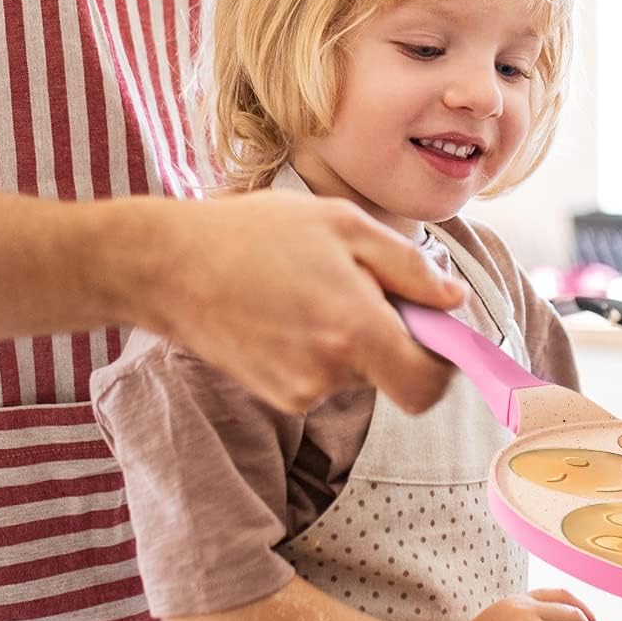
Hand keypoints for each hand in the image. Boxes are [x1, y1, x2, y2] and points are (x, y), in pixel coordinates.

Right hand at [114, 189, 465, 414]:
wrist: (169, 266)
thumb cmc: (256, 233)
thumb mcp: (343, 224)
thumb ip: (408, 266)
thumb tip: (452, 300)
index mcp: (355, 330)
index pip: (428, 384)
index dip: (443, 360)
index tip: (435, 326)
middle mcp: (330, 374)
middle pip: (393, 371)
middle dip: (391, 333)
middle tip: (360, 281)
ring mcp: (299, 391)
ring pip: (357, 371)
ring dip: (351, 335)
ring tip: (310, 285)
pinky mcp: (275, 396)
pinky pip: (323, 375)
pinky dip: (320, 346)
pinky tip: (286, 306)